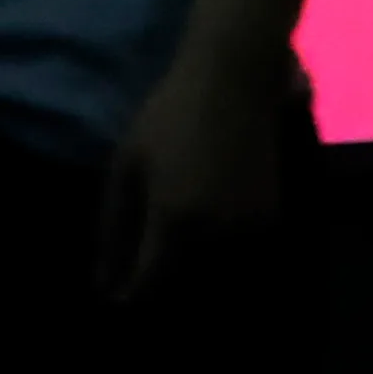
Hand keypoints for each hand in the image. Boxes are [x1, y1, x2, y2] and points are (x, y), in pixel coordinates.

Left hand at [101, 53, 286, 304]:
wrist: (234, 79)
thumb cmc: (169, 114)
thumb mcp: (127, 164)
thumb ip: (113, 225)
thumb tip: (104, 277)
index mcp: (174, 222)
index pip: (148, 285)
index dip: (127, 294)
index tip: (113, 293)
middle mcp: (215, 234)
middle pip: (180, 282)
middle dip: (157, 281)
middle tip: (138, 265)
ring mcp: (247, 228)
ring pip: (211, 270)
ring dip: (188, 268)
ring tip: (168, 247)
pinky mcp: (269, 216)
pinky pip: (235, 249)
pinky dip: (216, 248)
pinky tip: (201, 226)